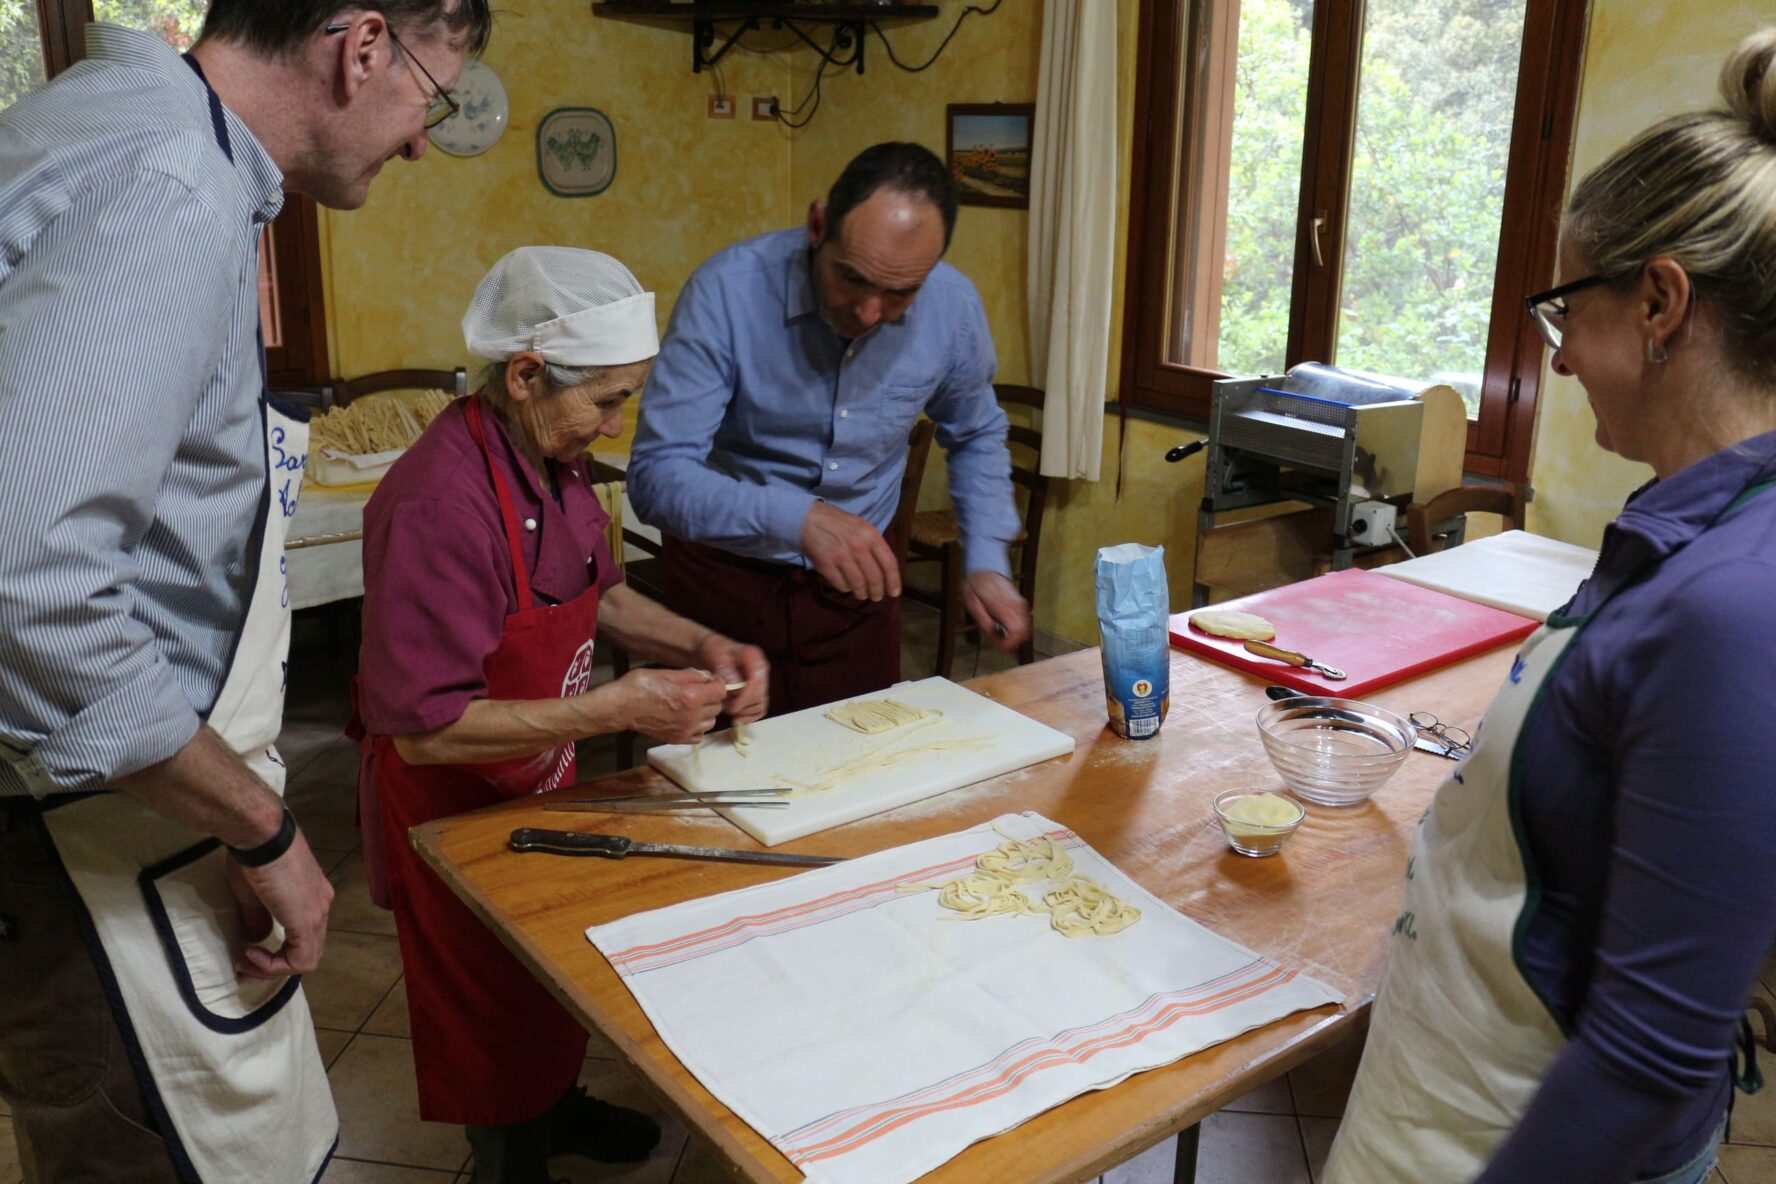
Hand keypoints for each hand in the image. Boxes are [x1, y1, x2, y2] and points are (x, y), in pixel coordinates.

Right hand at [226, 829, 333, 979]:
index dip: (279, 951)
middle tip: (247, 961)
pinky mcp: (308, 920)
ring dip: (274, 967)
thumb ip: (259, 918)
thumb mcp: (254, 892)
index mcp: (314, 895)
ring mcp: (318, 913)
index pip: (306, 934)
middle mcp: (322, 905)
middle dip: (276, 962)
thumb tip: (257, 939)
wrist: (262, 835)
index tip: (248, 951)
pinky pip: (301, 959)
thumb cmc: (255, 855)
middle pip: (308, 948)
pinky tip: (253, 955)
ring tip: (247, 961)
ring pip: (307, 957)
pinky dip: (275, 966)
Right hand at [612, 667, 728, 743]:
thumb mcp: (667, 672)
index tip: (711, 681)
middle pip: (717, 707)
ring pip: (710, 722)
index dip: (717, 683)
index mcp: (691, 696)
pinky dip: (697, 727)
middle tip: (699, 691)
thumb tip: (707, 676)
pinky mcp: (677, 739)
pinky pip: (699, 735)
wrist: (620, 707)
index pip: (721, 691)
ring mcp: (685, 730)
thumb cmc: (640, 686)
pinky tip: (687, 718)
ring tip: (692, 705)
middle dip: (711, 697)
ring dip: (706, 713)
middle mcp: (692, 716)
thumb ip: (691, 675)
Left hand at [693, 633, 769, 723]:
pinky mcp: (757, 691)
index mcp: (753, 656)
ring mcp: (761, 681)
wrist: (710, 650)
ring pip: (760, 705)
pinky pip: (759, 709)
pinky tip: (736, 718)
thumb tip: (735, 685)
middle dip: (742, 706)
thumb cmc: (712, 650)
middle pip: (759, 696)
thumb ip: (725, 669)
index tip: (730, 707)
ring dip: (743, 712)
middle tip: (724, 707)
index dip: (745, 698)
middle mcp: (761, 669)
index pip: (757, 682)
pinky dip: (749, 716)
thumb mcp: (715, 656)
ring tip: (726, 707)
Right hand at [800, 500, 899, 600]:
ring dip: (862, 593)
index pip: (889, 563)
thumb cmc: (838, 523)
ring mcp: (841, 556)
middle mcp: (858, 546)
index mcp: (870, 535)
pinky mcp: (826, 564)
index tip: (894, 593)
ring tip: (862, 595)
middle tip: (877, 597)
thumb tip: (885, 570)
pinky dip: (846, 589)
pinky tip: (846, 586)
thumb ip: (874, 545)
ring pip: (858, 584)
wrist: (808, 519)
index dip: (894, 581)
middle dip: (877, 592)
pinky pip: (841, 585)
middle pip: (874, 578)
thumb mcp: (861, 526)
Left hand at [963, 570, 1029, 651]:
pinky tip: (1004, 628)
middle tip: (998, 641)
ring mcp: (1021, 604)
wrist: (985, 571)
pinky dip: (1016, 629)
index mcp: (1005, 606)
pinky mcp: (1021, 604)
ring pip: (1025, 629)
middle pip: (1024, 633)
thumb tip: (993, 634)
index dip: (1008, 644)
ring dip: (1014, 636)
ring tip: (999, 635)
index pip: (1017, 632)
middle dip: (1011, 642)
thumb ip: (983, 621)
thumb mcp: (973, 605)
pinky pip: (1024, 622)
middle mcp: (1017, 605)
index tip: (999, 645)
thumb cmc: (977, 586)